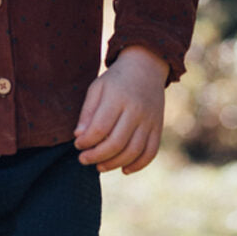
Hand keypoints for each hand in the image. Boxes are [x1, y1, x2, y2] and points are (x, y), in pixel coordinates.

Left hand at [73, 46, 169, 174]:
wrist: (146, 66)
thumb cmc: (116, 80)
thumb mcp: (97, 88)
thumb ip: (87, 112)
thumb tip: (79, 136)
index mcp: (118, 97)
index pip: (100, 128)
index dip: (86, 141)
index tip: (77, 145)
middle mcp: (136, 110)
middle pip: (116, 143)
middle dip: (96, 156)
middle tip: (83, 159)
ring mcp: (149, 120)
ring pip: (133, 151)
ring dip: (114, 164)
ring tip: (99, 166)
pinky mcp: (158, 127)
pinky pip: (151, 152)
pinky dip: (138, 165)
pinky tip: (124, 169)